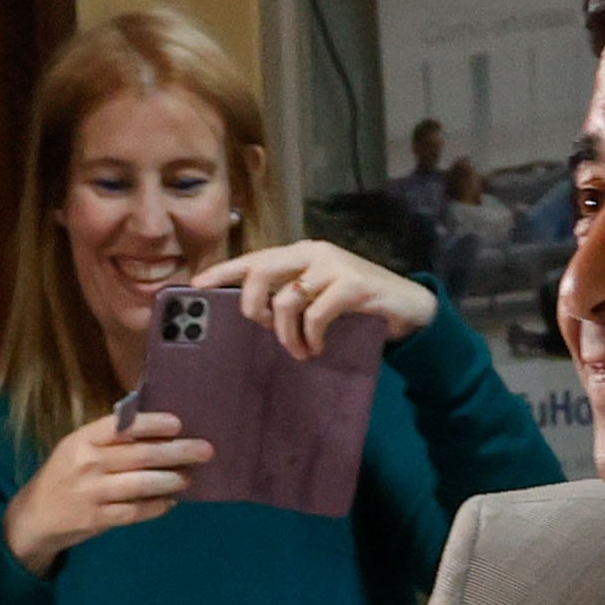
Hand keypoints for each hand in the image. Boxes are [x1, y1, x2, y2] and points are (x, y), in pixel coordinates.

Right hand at [3, 406, 212, 572]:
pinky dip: (156, 507)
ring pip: (141, 484)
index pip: (122, 427)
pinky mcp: (97, 519)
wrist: (34, 517)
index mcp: (82, 440)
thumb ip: (109, 440)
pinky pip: (135, 511)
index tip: (178, 424)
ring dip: (171, 480)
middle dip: (177, 452)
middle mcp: (87, 464)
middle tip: (205, 450)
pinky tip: (170, 502)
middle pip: (140, 455)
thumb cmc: (64, 476)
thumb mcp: (77, 449)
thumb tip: (159, 434)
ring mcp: (92, 493)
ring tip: (189, 478)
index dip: (152, 424)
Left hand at [198, 237, 437, 349]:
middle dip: (252, 307)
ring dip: (287, 335)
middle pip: (261, 273)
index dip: (223, 271)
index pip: (254, 258)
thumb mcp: (317, 296)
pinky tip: (317, 348)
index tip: (196, 286)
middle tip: (263, 330)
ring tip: (298, 351)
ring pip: (287, 300)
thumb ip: (288, 297)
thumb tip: (250, 314)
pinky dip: (311, 337)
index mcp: (300, 253)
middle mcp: (314, 253)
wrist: (407, 306)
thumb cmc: (355, 305)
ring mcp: (335, 266)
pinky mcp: (354, 284)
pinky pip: (316, 314)